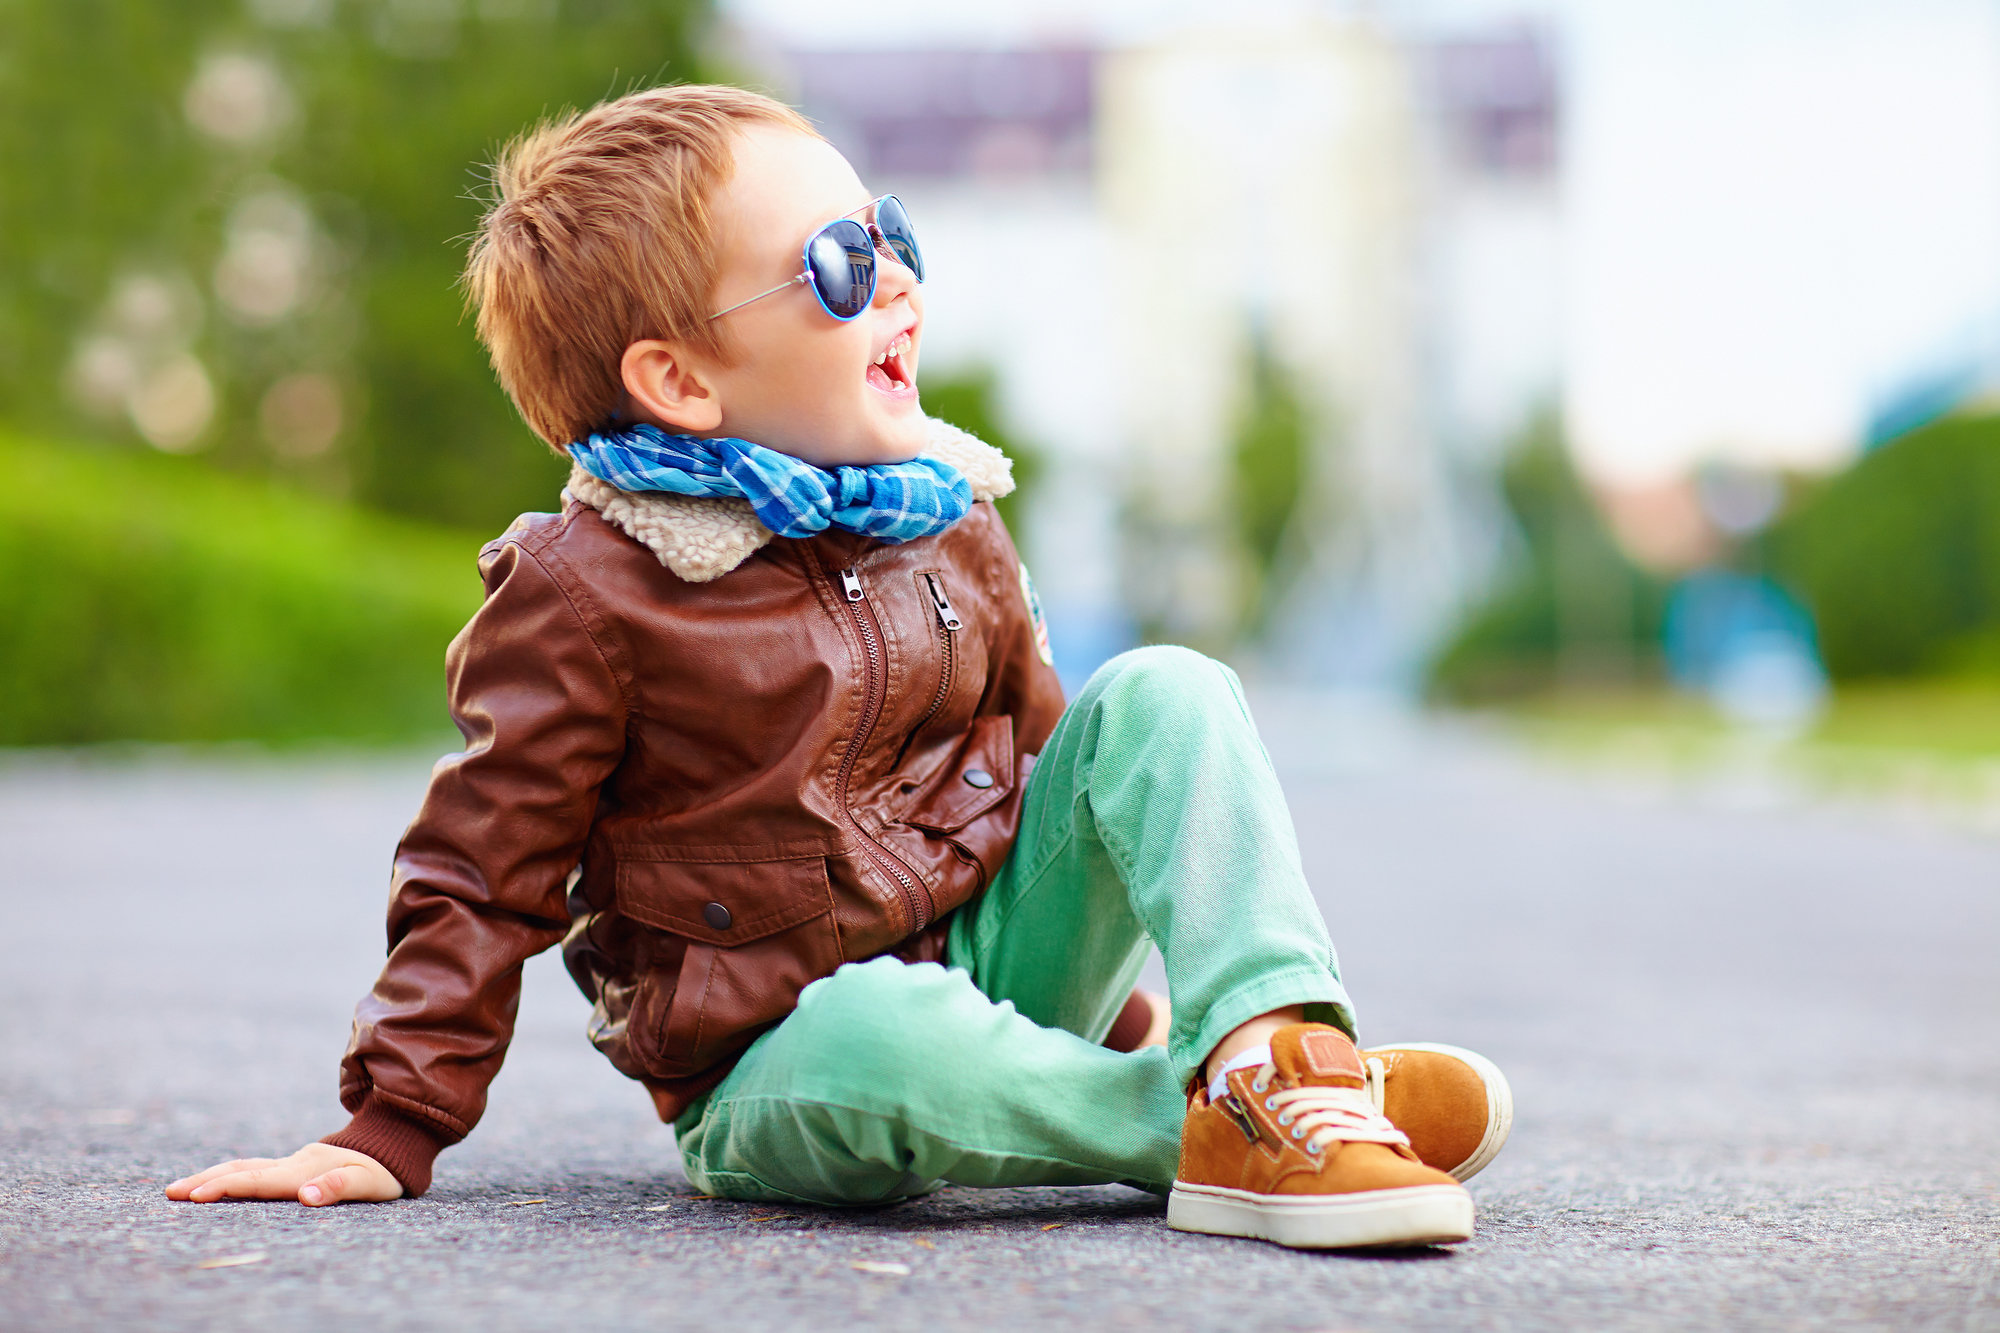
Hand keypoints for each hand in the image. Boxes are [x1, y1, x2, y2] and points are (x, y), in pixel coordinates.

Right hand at [166, 1143, 402, 1206]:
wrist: (392, 1142)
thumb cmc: (383, 1171)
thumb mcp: (370, 1182)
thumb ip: (338, 1187)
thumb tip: (304, 1195)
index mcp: (306, 1169)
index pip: (260, 1181)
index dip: (228, 1188)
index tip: (197, 1195)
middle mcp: (294, 1163)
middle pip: (242, 1171)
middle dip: (206, 1182)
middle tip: (171, 1192)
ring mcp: (292, 1162)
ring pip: (244, 1167)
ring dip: (212, 1176)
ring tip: (181, 1188)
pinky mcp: (294, 1165)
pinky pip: (255, 1169)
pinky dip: (230, 1175)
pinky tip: (215, 1181)